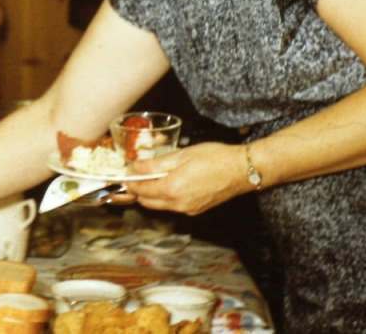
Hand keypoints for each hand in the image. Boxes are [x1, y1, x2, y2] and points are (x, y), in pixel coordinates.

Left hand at [126, 142, 251, 216]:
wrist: (243, 170)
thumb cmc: (214, 158)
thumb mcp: (181, 155)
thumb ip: (155, 164)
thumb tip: (134, 167)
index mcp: (172, 189)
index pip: (141, 190)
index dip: (129, 183)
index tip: (123, 175)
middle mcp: (178, 204)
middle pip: (147, 202)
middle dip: (136, 191)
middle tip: (131, 178)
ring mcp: (188, 209)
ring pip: (160, 205)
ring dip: (150, 195)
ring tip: (147, 179)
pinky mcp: (196, 209)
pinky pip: (173, 206)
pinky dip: (164, 197)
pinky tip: (166, 184)